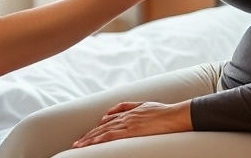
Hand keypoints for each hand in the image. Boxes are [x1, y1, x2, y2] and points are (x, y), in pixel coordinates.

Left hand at [73, 101, 191, 147]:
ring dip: (89, 139)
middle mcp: (124, 117)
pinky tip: (91, 144)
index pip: (107, 121)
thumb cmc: (162, 112)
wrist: (173, 115)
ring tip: (79, 146)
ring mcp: (127, 123)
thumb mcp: (144, 104)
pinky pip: (111, 136)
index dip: (96, 129)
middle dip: (88, 136)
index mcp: (127, 112)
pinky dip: (100, 139)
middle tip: (77, 143)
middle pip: (101, 127)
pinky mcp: (131, 130)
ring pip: (103, 132)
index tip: (87, 135)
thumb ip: (128, 105)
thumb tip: (112, 110)